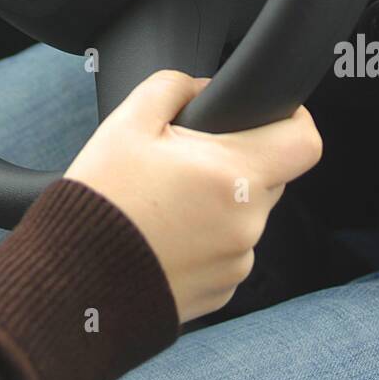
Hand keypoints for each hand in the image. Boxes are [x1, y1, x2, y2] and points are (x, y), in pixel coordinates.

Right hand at [66, 70, 321, 323]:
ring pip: (245, 215)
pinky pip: (226, 252)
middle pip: (269, 176)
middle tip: (182, 160)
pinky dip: (204, 240)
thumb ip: (173, 86)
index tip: (265, 115)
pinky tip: (161, 236)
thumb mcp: (127, 122)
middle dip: (235, 161)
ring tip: (162, 204)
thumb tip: (200, 86)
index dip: (292, 119)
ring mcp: (236, 263)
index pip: (305, 141)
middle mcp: (247, 223)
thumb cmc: (101, 200)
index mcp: (234, 174)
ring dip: (217, 203)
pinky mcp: (220, 293)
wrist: (73, 281)